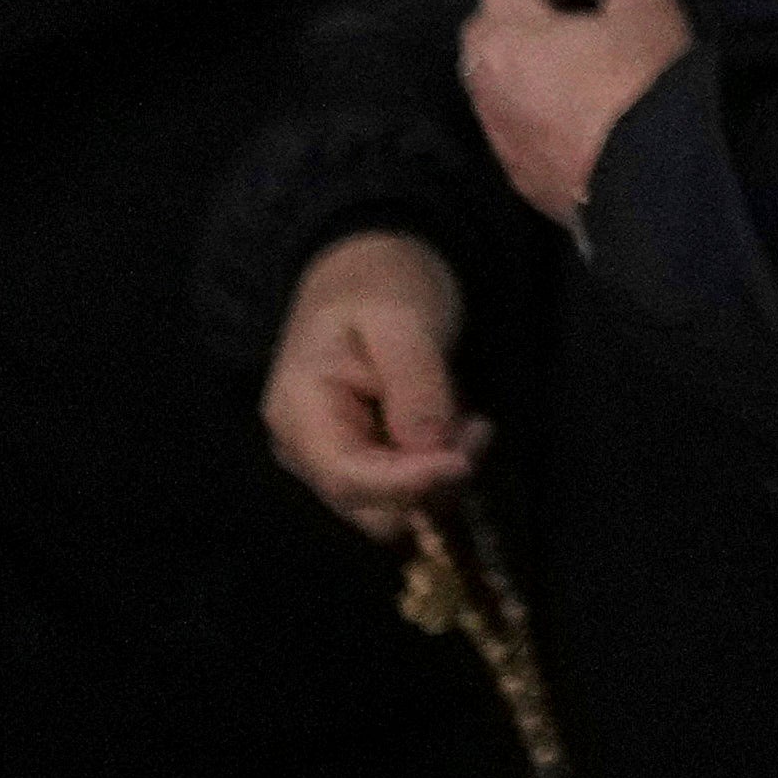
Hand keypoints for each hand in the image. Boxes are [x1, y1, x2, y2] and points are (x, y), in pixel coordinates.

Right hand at [260, 229, 477, 538]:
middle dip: (432, 482)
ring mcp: (332, 460)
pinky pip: (406, 488)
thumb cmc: (381, 282)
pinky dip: (438, 466)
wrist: (373, 268)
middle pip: (373, 509)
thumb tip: (430, 450)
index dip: (409, 484)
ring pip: (395, 506)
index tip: (464, 460)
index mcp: (299, 412)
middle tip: (477, 429)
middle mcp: (306, 451)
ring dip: (442, 475)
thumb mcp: (402, 318)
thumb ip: (416, 385)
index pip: (349, 478)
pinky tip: (455, 422)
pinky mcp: (363, 460)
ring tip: (469, 416)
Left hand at [455, 0, 689, 232]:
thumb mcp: (650, 9)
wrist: (657, 188)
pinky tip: (580, 96)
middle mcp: (490, 87)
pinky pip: (521, 120)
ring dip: (528, 51)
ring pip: (501, 78)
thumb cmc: (646, 89)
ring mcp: (503, 137)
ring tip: (577, 40)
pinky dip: (540, 96)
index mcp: (509, 36)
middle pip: (491, 26)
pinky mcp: (525, 176)